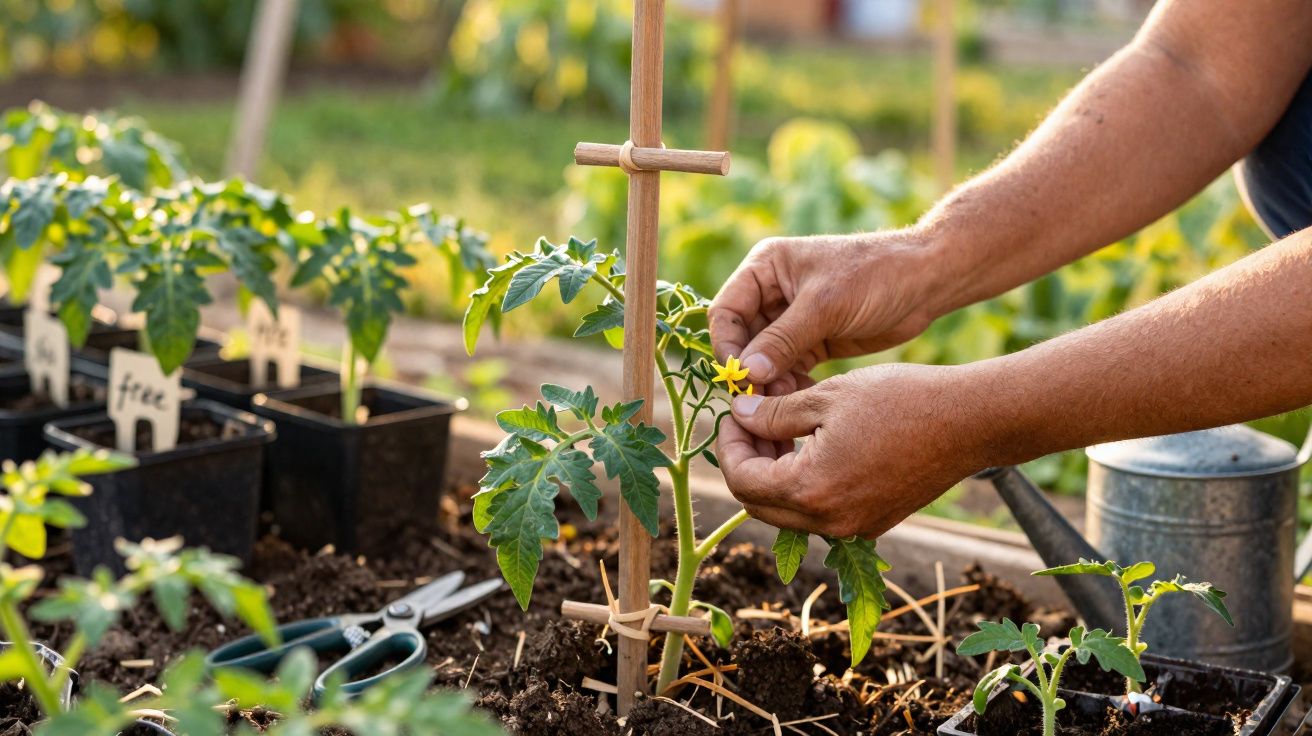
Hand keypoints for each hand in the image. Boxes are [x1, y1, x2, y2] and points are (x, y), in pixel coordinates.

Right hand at [708, 232, 940, 393]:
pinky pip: (787, 369)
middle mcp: (772, 293)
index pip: (726, 311)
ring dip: (768, 383)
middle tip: (757, 401)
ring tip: (781, 405)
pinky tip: (798, 402)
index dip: (727, 345)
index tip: (738, 376)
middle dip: (749, 369)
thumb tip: (746, 373)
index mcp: (765, 268)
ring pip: (763, 359)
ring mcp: (791, 320)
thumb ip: (783, 340)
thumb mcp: (825, 305)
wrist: (925, 282)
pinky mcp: (812, 342)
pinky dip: (789, 386)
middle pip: (741, 339)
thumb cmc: (874, 276)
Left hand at [715, 363, 990, 537]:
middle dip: (746, 461)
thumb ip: (773, 413)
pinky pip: (820, 511)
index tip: (732, 413)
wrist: (969, 421)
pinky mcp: (873, 522)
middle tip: (749, 420)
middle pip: (758, 504)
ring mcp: (853, 528)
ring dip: (774, 473)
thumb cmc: (899, 400)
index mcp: (811, 490)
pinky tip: (811, 443)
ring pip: (788, 511)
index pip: (741, 480)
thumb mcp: (827, 396)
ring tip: (779, 426)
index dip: (727, 445)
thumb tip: (738, 415)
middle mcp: (829, 521)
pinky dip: (805, 483)